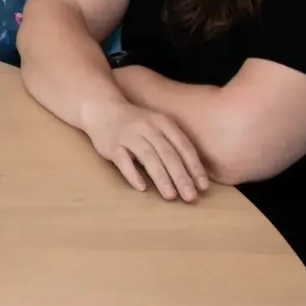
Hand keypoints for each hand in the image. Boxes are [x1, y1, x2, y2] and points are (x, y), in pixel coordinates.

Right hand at [84, 96, 208, 202]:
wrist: (102, 108)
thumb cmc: (136, 122)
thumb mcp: (158, 125)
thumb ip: (174, 144)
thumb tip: (195, 174)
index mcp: (163, 123)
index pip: (183, 146)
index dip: (194, 167)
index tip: (203, 186)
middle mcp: (147, 127)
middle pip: (168, 153)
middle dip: (181, 176)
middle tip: (191, 197)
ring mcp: (128, 135)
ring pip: (148, 157)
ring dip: (161, 177)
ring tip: (171, 196)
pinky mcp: (112, 145)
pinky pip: (123, 161)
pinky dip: (133, 174)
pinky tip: (142, 188)